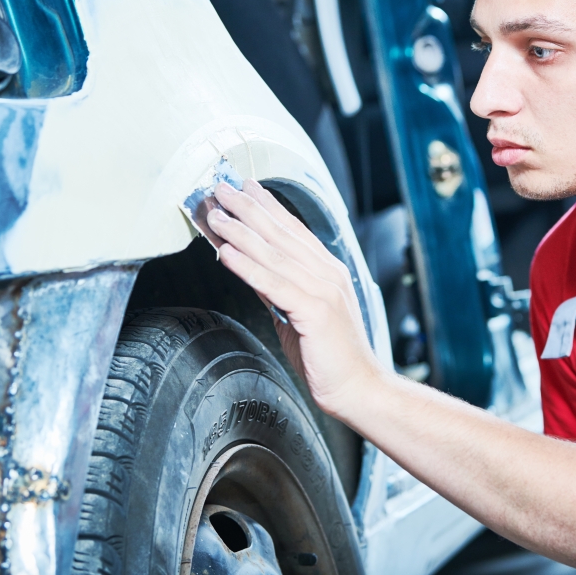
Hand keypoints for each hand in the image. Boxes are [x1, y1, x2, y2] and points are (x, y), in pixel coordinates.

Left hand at [206, 179, 383, 417]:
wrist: (359, 387)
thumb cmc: (331, 357)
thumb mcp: (300, 314)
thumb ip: (279, 289)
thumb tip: (251, 268)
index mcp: (328, 271)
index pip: (293, 230)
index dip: (268, 206)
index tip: (246, 187)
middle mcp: (327, 274)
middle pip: (281, 233)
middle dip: (248, 208)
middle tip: (222, 188)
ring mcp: (323, 290)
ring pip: (274, 254)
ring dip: (241, 231)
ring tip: (216, 215)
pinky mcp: (315, 311)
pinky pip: (274, 284)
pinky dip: (248, 266)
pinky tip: (226, 253)